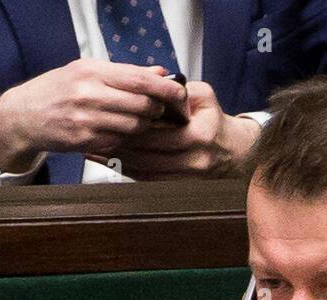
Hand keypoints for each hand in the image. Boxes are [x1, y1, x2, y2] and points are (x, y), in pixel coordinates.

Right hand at [0, 59, 186, 172]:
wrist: (24, 115)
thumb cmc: (58, 90)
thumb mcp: (87, 71)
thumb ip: (124, 73)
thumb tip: (159, 73)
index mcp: (93, 71)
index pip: (141, 80)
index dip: (166, 89)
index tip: (179, 94)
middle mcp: (89, 94)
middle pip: (143, 105)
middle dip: (157, 110)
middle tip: (159, 111)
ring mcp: (86, 120)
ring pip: (134, 127)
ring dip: (144, 127)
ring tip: (140, 122)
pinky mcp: (83, 141)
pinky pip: (118, 142)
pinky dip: (125, 139)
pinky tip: (120, 133)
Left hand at [90, 81, 259, 179]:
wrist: (232, 151)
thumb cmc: (213, 119)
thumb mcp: (204, 96)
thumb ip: (180, 90)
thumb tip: (154, 86)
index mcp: (199, 134)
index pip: (160, 132)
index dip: (134, 127)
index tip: (111, 119)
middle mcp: (193, 160)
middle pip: (148, 154)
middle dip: (120, 145)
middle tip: (95, 135)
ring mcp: (185, 177)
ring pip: (144, 171)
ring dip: (118, 161)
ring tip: (94, 150)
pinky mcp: (177, 186)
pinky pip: (147, 180)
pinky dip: (126, 171)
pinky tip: (109, 162)